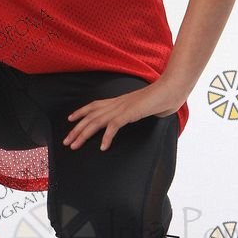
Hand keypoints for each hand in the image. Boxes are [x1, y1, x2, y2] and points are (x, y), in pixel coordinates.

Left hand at [62, 76, 187, 151]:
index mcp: (119, 101)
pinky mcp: (130, 113)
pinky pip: (114, 126)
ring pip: (97, 121)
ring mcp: (122, 108)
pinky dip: (107, 137)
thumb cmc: (161, 98)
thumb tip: (137, 116)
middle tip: (66, 142)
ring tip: (75, 146)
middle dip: (76, 129)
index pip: (94, 105)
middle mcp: (117, 103)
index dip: (81, 112)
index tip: (70, 120)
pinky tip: (103, 147)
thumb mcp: (143, 107)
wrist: (171, 90)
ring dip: (84, 134)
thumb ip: (136, 112)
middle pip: (90, 116)